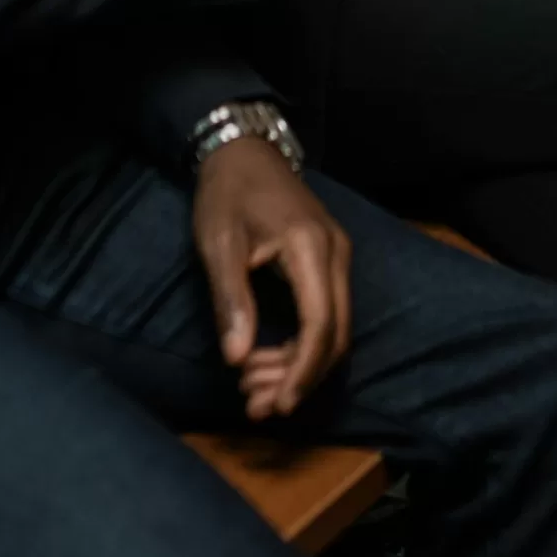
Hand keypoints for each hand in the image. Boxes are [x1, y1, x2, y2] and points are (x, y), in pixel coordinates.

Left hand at [194, 135, 352, 418]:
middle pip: (336, 334)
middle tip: (258, 405)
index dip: (302, 370)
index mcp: (310, 248)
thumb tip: (237, 358)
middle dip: (300, 377)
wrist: (243, 152)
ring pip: (334, 329)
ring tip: (255, 388)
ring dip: (300, 365)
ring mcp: (338, 257)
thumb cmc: (227, 194)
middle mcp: (336, 254)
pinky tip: (269, 359)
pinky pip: (327, 314)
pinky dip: (302, 345)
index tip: (278, 404)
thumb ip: (231, 300)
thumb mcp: (219, 244)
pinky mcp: (330, 262)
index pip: (321, 323)